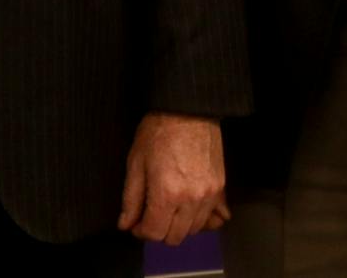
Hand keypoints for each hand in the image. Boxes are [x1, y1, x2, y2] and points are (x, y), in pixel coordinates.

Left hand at [118, 112, 227, 244]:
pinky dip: (201, 220)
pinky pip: (214, 218)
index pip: (155, 233)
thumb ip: (131, 198)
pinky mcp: (221, 189)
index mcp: (167, 194)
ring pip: (194, 230)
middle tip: (149, 216)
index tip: (135, 224)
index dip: (141, 232)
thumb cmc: (157, 132)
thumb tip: (125, 224)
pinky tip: (188, 209)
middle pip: (176, 237)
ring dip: (178, 226)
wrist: (187, 111)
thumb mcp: (135, 163)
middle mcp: (192, 200)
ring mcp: (210, 196)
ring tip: (166, 210)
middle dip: (159, 231)